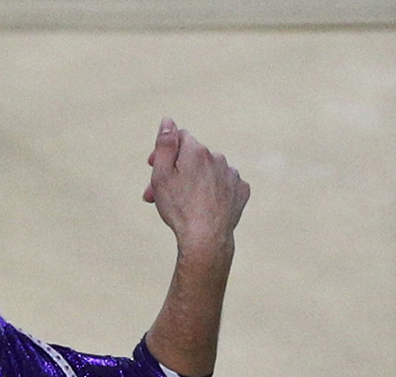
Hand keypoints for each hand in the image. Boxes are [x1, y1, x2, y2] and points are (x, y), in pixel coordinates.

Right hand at [142, 118, 249, 256]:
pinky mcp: (241, 190)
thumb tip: (168, 120)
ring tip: (184, 203)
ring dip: (196, 181)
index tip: (153, 166)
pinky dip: (214, 191)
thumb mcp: (161, 175)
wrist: (206, 238)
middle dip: (177, 171)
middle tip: (160, 194)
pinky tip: (205, 206)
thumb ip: (165, 145)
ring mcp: (232, 174)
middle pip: (193, 157)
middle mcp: (217, 157)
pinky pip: (225, 184)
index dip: (165, 151)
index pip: (180, 137)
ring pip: (209, 171)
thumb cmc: (179, 208)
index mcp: (196, 150)